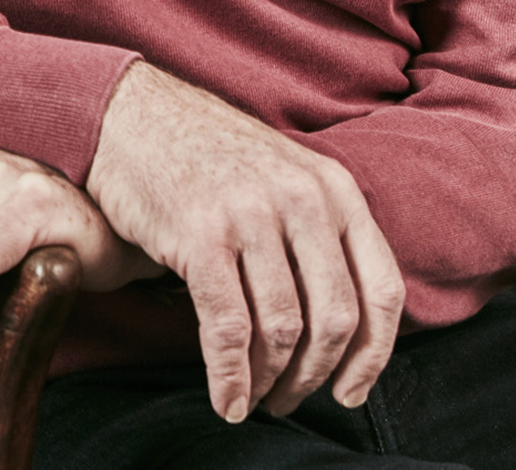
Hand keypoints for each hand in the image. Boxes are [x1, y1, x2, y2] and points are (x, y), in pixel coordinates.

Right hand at [84, 62, 403, 422]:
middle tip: (289, 400)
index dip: (373, 355)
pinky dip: (230, 376)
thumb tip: (343, 326)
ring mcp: (252, 214)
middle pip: (336, 318)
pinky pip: (228, 327)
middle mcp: (303, 199)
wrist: (133, 116)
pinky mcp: (201, 235)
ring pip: (283, 328)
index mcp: (335, 189)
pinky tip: (226, 398)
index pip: (382, 289)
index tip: (351, 391)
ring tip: (255, 397)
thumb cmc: (209, 158)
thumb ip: (321, 235)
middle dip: (315, 375)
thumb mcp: (287, 177)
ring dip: (270, 380)